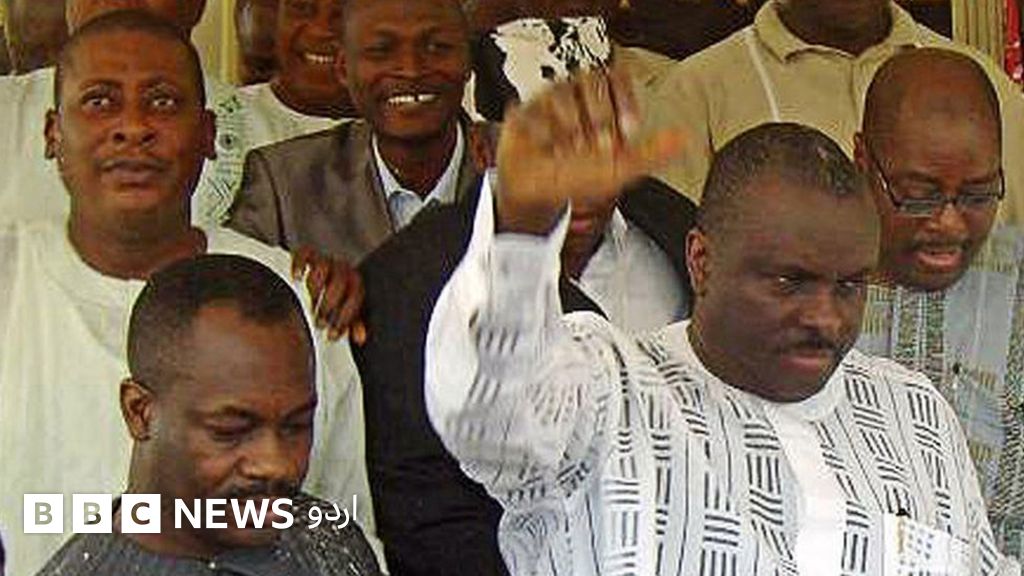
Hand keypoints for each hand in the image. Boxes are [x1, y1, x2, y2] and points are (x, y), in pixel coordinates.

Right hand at [291, 247, 366, 343]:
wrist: (318, 269)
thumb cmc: (333, 296)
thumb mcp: (344, 309)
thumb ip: (352, 323)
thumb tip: (360, 339)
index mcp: (354, 281)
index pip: (355, 297)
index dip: (344, 318)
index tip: (331, 335)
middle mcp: (342, 268)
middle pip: (339, 283)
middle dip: (329, 307)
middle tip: (319, 324)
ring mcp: (325, 259)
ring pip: (323, 269)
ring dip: (316, 291)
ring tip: (309, 309)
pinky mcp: (308, 253)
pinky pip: (305, 253)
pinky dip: (299, 264)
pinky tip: (296, 278)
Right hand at [495, 66, 681, 234]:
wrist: (538, 195)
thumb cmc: (577, 178)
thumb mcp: (620, 170)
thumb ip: (651, 153)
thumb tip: (684, 139)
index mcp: (599, 103)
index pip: (615, 77)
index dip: (623, 100)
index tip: (627, 129)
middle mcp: (574, 97)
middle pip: (590, 82)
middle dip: (597, 119)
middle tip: (596, 147)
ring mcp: (546, 103)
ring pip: (560, 95)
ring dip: (568, 130)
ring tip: (567, 151)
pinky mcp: (522, 113)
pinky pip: (532, 112)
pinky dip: (542, 137)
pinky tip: (546, 151)